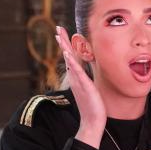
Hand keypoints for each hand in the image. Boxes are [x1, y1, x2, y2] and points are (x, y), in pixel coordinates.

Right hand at [55, 26, 105, 147]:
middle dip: (62, 41)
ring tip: (60, 36)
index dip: (66, 45)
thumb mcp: (89, 88)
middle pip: (67, 56)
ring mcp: (78, 81)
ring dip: (65, 48)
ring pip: (70, 61)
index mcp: (77, 77)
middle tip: (57, 28)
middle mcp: (75, 78)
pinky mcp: (84, 86)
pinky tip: (68, 54)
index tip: (62, 33)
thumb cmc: (93, 106)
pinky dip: (72, 62)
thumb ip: (87, 79)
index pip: (71, 57)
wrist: (92, 121)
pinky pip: (77, 72)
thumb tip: (87, 72)